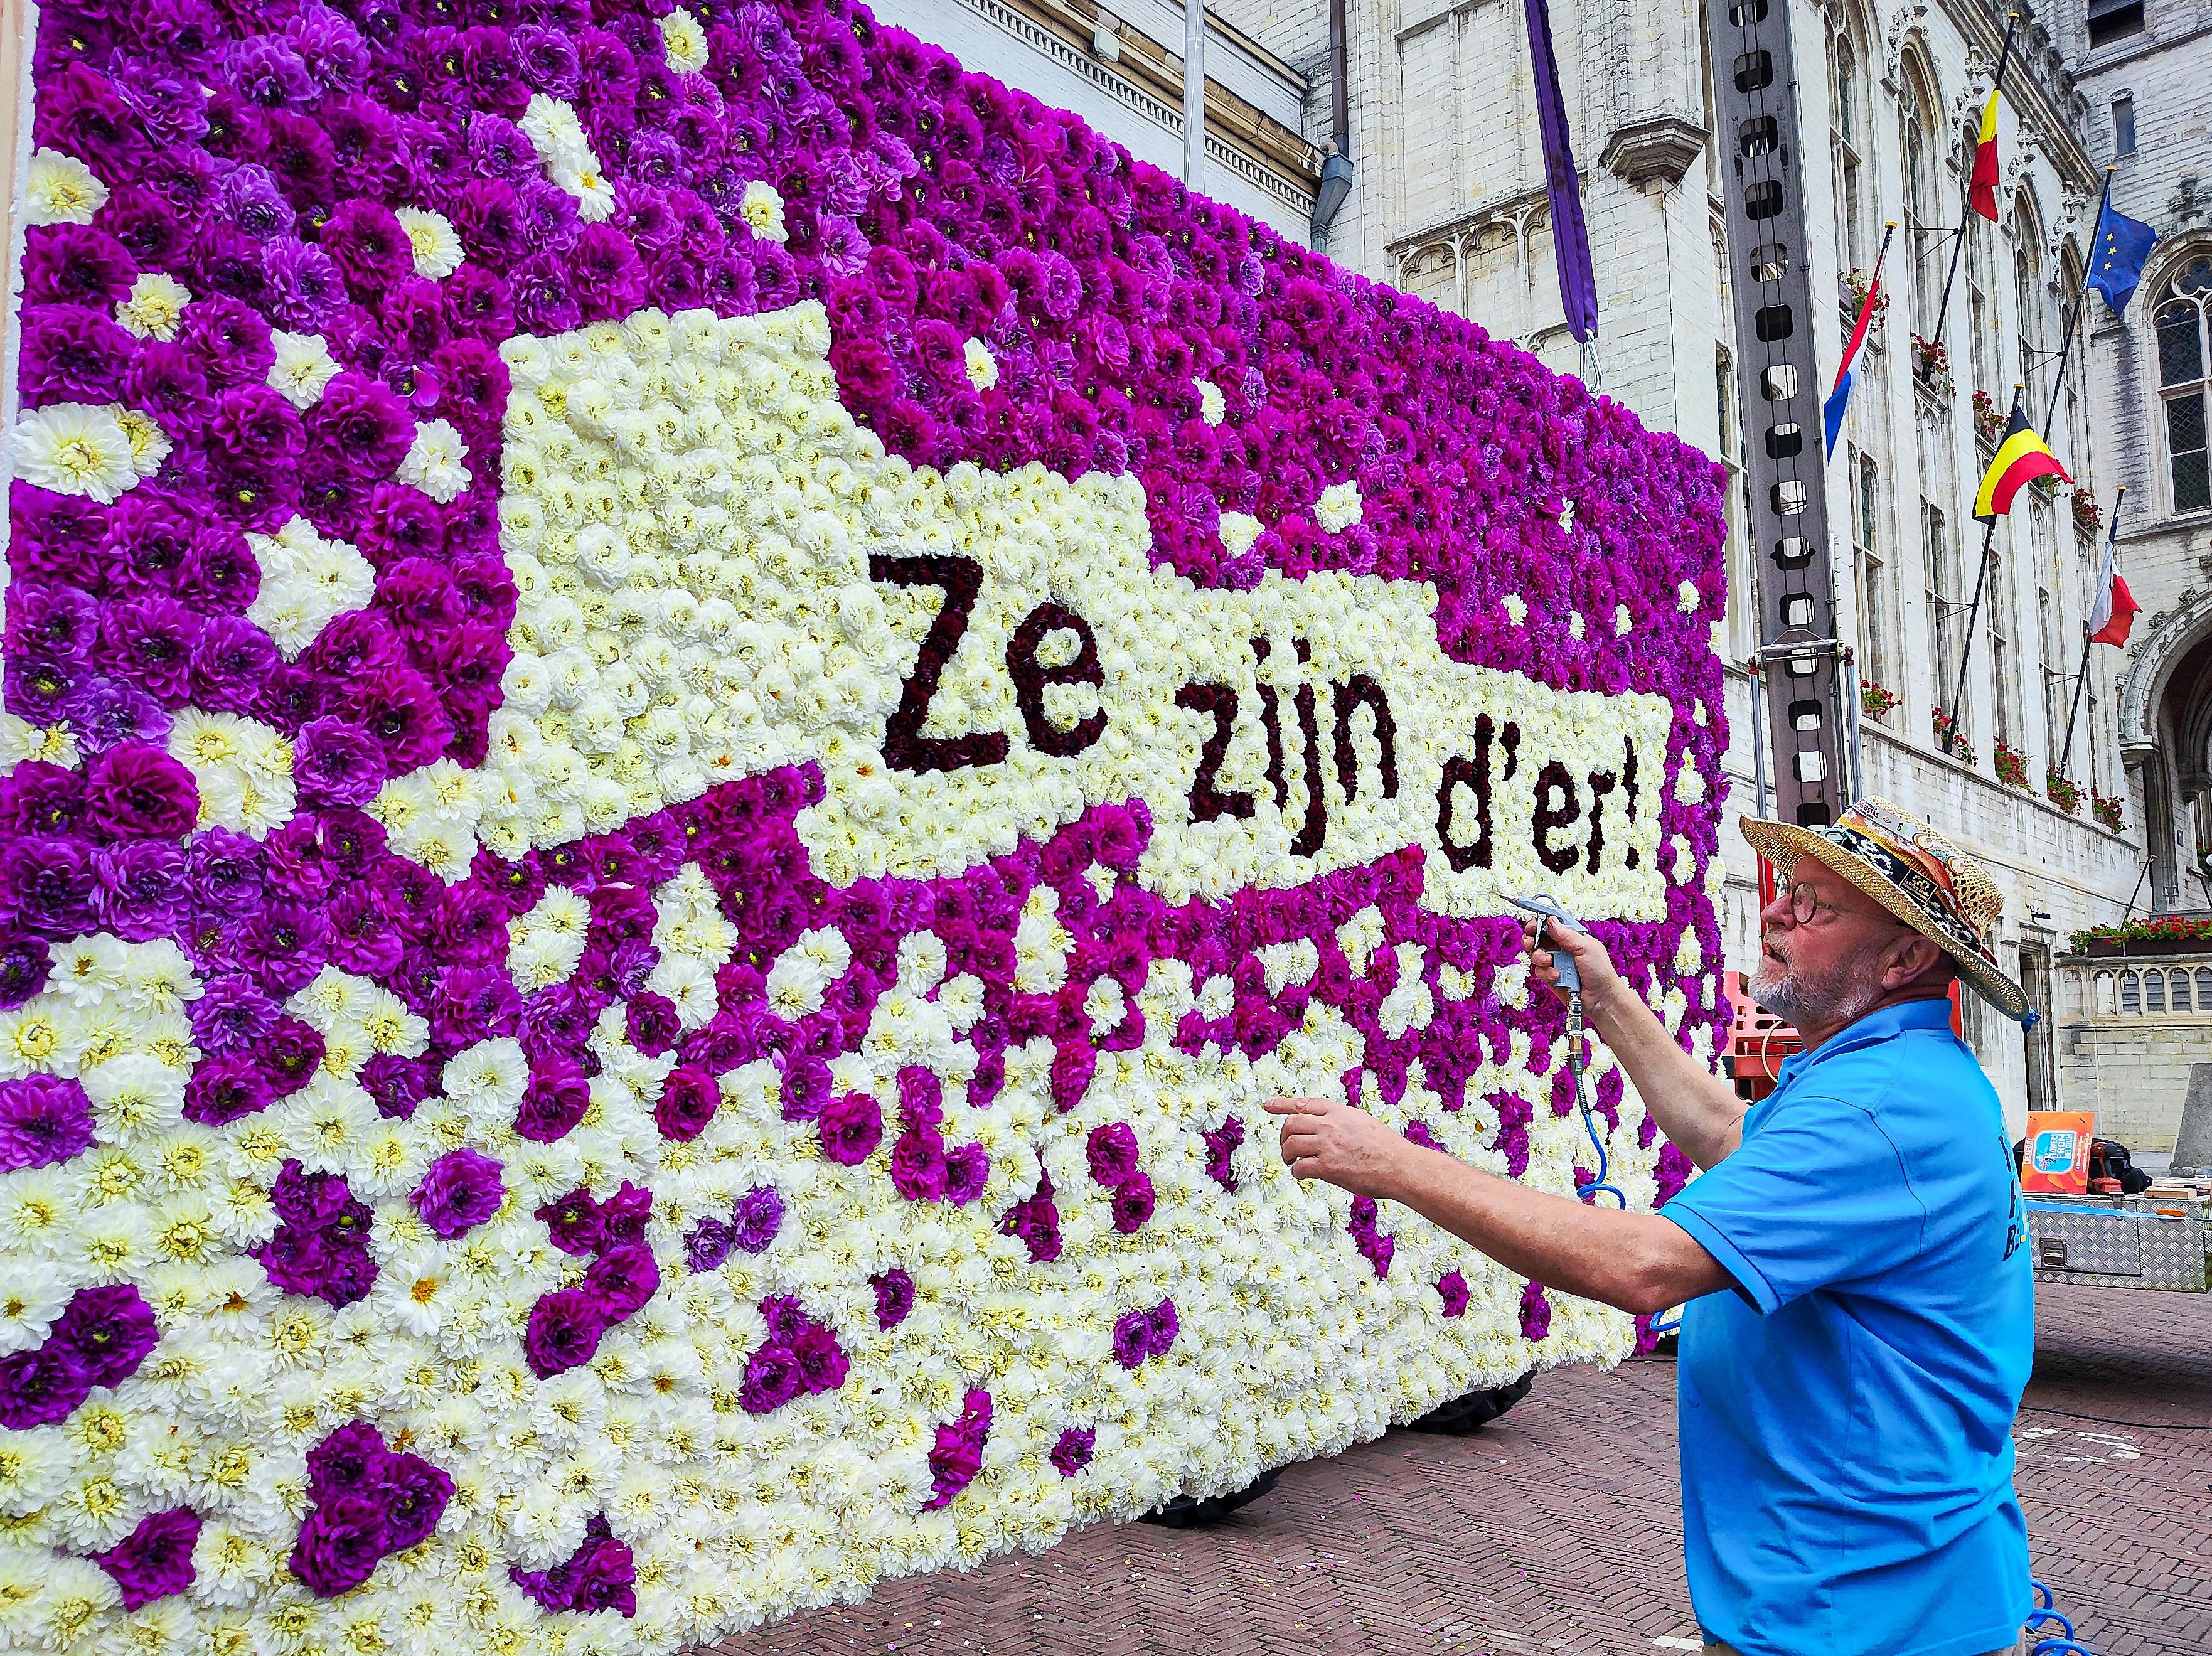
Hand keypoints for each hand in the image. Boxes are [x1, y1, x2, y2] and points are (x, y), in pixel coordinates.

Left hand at [1263, 1095, 1412, 1197]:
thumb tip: (1322, 1126)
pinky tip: (1303, 1174)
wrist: (1400, 1166)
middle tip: (1287, 1148)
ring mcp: (1328, 1145)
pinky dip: (1297, 1172)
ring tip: (1292, 1162)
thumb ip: (1340, 1121)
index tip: (1268, 1105)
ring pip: (1291, 1145)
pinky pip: (1300, 1167)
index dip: (1283, 1104)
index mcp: (1339, 1112)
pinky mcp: (1328, 1167)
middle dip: (1283, 1136)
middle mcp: (1330, 1125)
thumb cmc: (1386, 1148)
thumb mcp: (1362, 1122)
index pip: (1304, 1103)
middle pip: (1291, 1124)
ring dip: (1287, 1155)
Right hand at [1522, 916, 1617, 1006]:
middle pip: (1538, 938)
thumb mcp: (1586, 947)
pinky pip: (1539, 971)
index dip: (1540, 922)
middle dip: (1532, 939)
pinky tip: (1557, 976)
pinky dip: (1546, 973)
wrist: (1601, 998)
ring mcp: (1556, 963)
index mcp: (1572, 937)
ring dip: (1539, 957)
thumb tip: (1551, 920)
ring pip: (1536, 955)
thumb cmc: (1600, 971)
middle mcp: (1562, 949)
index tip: (1533, 924)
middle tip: (1532, 942)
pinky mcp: (1551, 977)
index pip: (1552, 925)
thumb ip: (1567, 934)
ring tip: (1549, 962)